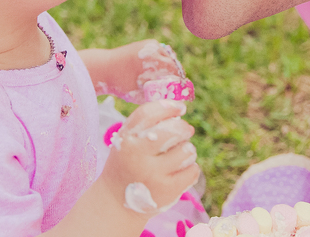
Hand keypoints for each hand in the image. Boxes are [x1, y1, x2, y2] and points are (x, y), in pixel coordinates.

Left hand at [89, 39, 189, 102]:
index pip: (176, 73)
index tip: (181, 92)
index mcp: (154, 63)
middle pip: (174, 64)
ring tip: (166, 79)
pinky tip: (159, 70)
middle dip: (175, 75)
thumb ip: (158, 96)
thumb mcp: (141, 95)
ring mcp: (153, 45)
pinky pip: (162, 52)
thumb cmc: (122, 85)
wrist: (105, 68)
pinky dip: (163, 60)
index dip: (179, 83)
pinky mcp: (149, 43)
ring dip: (170, 67)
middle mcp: (155, 51)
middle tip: (174, 86)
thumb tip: (174, 101)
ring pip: (169, 57)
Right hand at [100, 100, 199, 214]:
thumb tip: (178, 106)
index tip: (180, 108)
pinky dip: (189, 168)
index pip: (149, 114)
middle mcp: (138, 157)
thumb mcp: (126, 140)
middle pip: (175, 130)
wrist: (117, 202)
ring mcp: (154, 175)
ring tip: (176, 156)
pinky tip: (178, 172)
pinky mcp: (168, 191)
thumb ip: (146, 122)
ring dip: (186, 150)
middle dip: (184, 129)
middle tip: (183, 132)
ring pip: (187, 150)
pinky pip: (192, 170)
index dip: (168, 106)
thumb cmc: (127, 162)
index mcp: (126, 141)